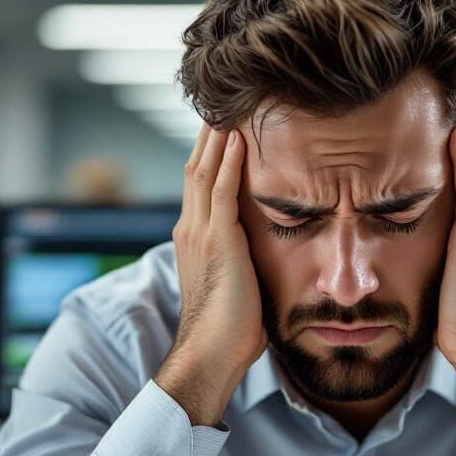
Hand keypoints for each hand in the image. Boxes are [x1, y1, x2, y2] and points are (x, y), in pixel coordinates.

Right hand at [155, 125, 266, 425]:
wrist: (212, 352)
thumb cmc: (229, 329)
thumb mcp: (236, 284)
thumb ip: (243, 261)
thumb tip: (264, 255)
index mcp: (194, 239)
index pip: (199, 185)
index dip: (210, 156)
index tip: (223, 129)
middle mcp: (190, 229)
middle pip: (196, 169)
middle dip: (208, 137)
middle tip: (221, 104)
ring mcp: (200, 233)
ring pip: (204, 172)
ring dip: (216, 138)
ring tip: (228, 107)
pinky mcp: (218, 240)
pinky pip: (220, 190)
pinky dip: (228, 162)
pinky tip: (238, 138)